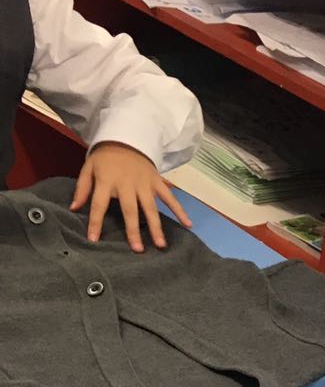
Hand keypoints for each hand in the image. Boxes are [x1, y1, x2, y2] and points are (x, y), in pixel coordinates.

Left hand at [70, 142, 191, 251]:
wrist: (126, 137)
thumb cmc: (105, 157)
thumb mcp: (88, 168)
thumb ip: (82, 188)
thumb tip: (74, 208)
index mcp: (107, 181)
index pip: (99, 204)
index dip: (96, 222)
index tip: (94, 240)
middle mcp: (127, 184)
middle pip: (130, 210)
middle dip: (133, 230)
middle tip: (137, 249)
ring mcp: (145, 184)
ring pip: (151, 208)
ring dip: (156, 227)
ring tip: (160, 245)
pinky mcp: (157, 182)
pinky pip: (169, 197)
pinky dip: (179, 210)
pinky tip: (187, 225)